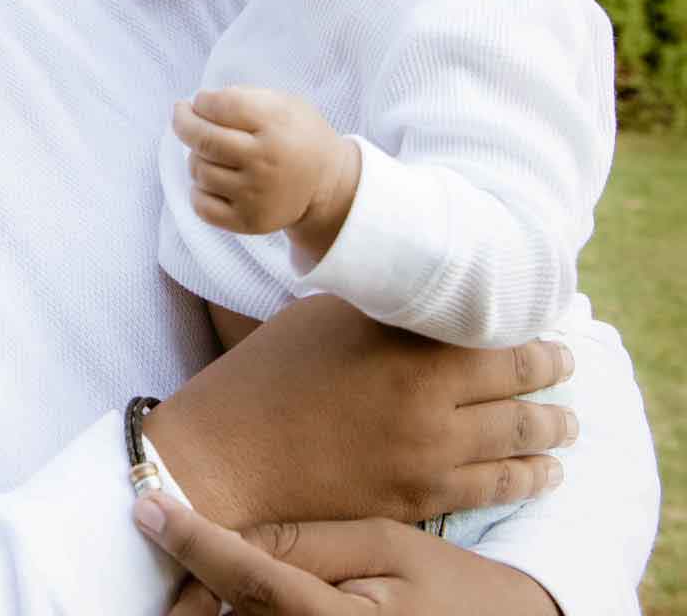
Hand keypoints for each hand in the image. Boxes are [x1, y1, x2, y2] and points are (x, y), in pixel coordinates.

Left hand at [133, 494, 559, 615]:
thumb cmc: (452, 589)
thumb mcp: (388, 545)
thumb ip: (308, 541)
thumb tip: (234, 533)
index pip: (248, 578)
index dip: (192, 540)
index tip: (146, 508)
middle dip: (192, 585)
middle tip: (168, 536)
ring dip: (213, 606)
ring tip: (199, 576)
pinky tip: (232, 598)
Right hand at [144, 295, 575, 530]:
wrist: (229, 456)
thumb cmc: (267, 374)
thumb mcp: (322, 318)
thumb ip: (382, 310)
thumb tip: (422, 297)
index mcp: (404, 348)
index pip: (492, 334)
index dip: (526, 327)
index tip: (545, 317)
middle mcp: (428, 403)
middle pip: (516, 387)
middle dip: (550, 374)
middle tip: (566, 364)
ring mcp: (427, 458)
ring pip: (516, 444)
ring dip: (551, 431)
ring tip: (567, 425)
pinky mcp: (416, 500)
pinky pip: (491, 490)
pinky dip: (526, 478)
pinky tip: (540, 472)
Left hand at [172, 86, 359, 254]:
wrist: (326, 185)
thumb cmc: (297, 137)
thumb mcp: (285, 104)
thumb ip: (246, 97)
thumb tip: (200, 104)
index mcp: (277, 125)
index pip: (223, 106)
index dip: (203, 100)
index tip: (201, 101)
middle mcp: (265, 161)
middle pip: (204, 139)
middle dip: (183, 122)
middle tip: (181, 114)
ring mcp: (255, 195)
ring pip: (199, 170)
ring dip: (196, 157)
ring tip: (210, 152)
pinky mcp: (247, 221)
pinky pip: (201, 205)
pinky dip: (198, 190)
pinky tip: (211, 181)